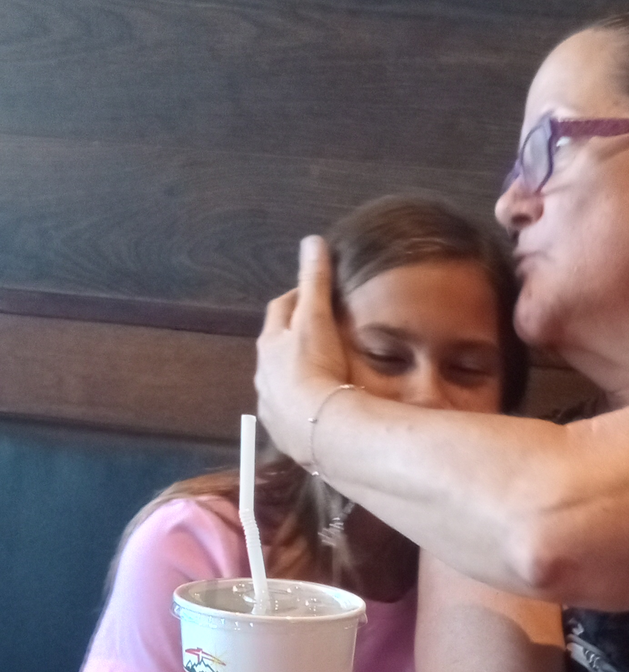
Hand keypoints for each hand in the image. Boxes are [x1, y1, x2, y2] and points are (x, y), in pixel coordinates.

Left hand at [255, 235, 349, 462]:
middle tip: (319, 330)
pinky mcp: (283, 431)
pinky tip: (318, 407)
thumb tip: (312, 240)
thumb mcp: (317, 319)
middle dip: (293, 335)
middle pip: (276, 346)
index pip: (281, 310)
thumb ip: (315, 281)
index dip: (299, 297)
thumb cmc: (317, 366)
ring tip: (321, 371)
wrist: (320, 427)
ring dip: (296, 372)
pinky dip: (301, 404)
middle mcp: (264, 373)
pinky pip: (289, 411)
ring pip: (280, 380)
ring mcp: (271, 403)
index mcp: (271, 343)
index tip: (317, 293)